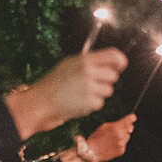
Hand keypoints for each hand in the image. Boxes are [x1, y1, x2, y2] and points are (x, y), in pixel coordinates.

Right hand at [7, 50, 126, 136]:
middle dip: (106, 81)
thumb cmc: (54, 83)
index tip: (121, 66)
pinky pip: (100, 103)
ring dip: (99, 94)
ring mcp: (89, 87)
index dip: (121, 61)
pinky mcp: (90, 102)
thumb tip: (112, 62)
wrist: (40, 102)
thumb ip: (89, 62)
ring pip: (108, 90)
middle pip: (114, 75)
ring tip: (81, 94)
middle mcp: (88, 71)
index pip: (113, 55)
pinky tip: (78, 102)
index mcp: (84, 60)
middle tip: (92, 85)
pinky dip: (91, 105)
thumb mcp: (69, 65)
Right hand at [85, 114, 134, 161]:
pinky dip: (120, 144)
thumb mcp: (104, 126)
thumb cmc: (96, 137)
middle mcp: (121, 135)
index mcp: (116, 127)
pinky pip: (124, 144)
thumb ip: (117, 124)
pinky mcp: (121, 151)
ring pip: (127, 137)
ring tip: (111, 139)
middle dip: (125, 128)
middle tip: (116, 131)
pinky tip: (111, 145)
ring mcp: (122, 144)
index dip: (131, 118)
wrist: (91, 152)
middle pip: (130, 128)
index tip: (132, 118)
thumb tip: (130, 125)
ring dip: (122, 136)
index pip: (131, 119)